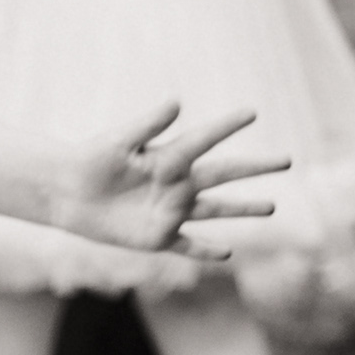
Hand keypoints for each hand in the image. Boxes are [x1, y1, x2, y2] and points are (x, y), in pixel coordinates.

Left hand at [61, 104, 284, 260]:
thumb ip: (148, 124)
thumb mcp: (119, 140)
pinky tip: (227, 252)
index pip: (205, 139)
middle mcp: (176, 183)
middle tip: (286, 159)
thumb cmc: (91, 159)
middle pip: (223, 175)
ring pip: (216, 210)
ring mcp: (170, 211)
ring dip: (243, 208)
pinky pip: (188, 245)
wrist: (67, 192)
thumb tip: (177, 102)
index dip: (228, 126)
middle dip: (254, 168)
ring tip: (272, 205)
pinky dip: (207, 250)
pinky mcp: (158, 237)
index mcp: (168, 155)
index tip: (253, 112)